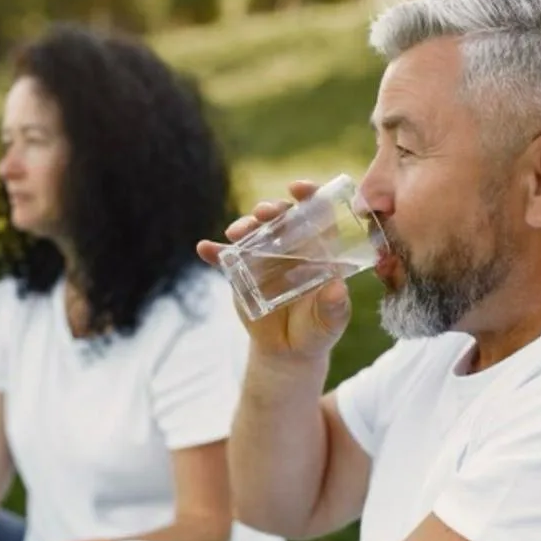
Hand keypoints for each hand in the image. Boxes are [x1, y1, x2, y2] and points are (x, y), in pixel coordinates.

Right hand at [198, 180, 352, 360]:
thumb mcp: (330, 322)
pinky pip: (226, 259)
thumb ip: (334, 307)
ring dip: (244, 225)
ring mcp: (264, 258)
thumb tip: (337, 289)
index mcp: (318, 251)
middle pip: (281, 218)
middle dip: (272, 208)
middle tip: (264, 212)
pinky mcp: (242, 272)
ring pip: (253, 232)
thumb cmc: (316, 331)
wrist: (287, 351)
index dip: (310, 196)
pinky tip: (204, 248)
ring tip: (236, 232)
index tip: (298, 189)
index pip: (317, 215)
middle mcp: (291, 247)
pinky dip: (214, 252)